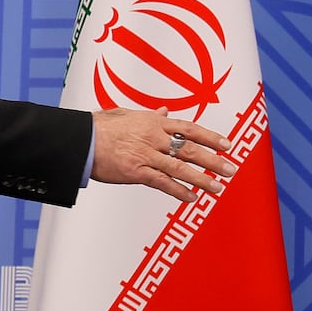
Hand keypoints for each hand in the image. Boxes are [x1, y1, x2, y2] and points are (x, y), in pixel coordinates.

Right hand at [91, 107, 235, 202]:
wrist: (80, 140)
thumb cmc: (101, 127)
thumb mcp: (128, 115)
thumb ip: (151, 115)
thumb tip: (166, 111)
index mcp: (154, 122)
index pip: (189, 128)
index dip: (211, 137)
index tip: (227, 145)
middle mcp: (154, 137)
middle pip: (190, 149)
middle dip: (213, 160)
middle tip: (230, 170)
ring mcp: (146, 155)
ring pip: (180, 168)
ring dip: (202, 179)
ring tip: (218, 187)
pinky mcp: (136, 172)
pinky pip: (162, 182)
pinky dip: (178, 191)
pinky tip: (191, 198)